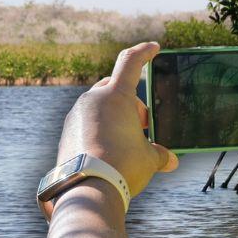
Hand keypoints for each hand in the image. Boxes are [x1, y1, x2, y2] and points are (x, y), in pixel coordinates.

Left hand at [54, 41, 178, 198]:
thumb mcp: (148, 159)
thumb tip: (170, 161)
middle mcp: (93, 99)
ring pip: (99, 106)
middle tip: (143, 124)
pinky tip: (108, 151)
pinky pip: (86, 123)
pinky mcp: (66, 132)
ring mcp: (76, 115)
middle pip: (114, 87)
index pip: (131, 61)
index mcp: (116, 96)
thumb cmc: (123, 167)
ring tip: (126, 142)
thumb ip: (160, 154)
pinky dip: (99, 130)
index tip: (153, 47)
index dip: (144, 52)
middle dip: (131, 103)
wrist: (87, 189)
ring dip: (114, 117)